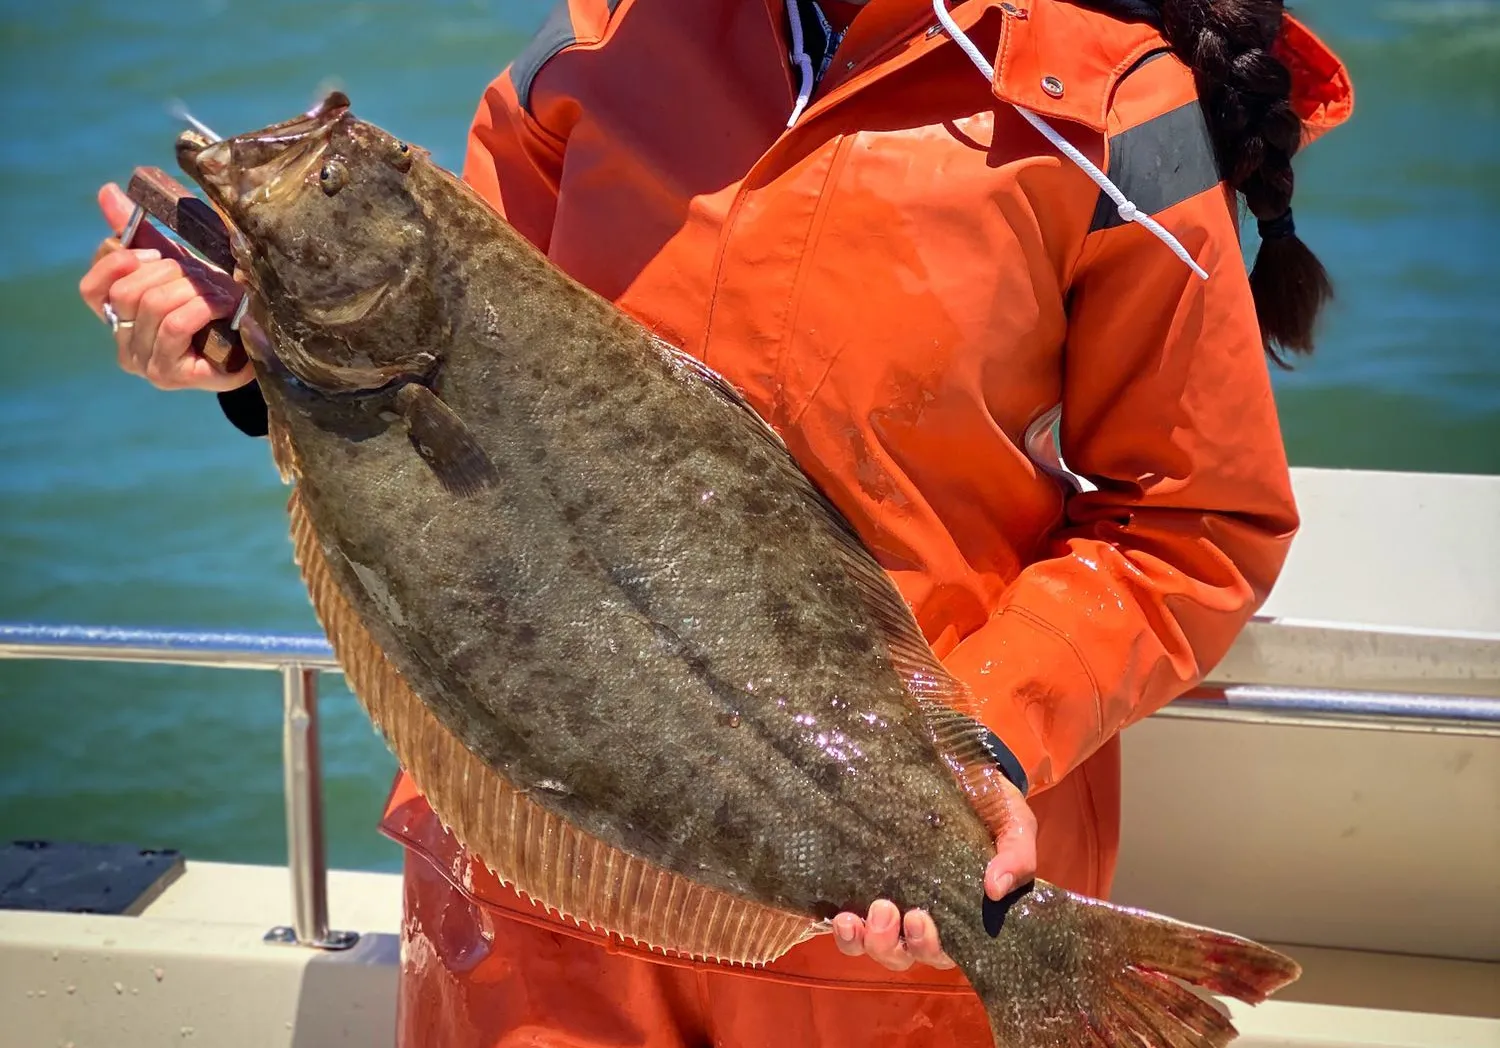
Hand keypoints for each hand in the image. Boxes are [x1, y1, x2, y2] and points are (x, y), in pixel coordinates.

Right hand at [78, 183, 253, 392]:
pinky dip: (201, 307)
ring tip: (218, 290)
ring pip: (152, 305)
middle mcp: (124, 345)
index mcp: (118, 319)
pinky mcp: (172, 375)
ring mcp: (145, 364)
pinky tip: (222, 306)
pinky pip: (175, 325)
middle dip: (166, 271)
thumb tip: (108, 191)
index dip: (116, 261)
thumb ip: (141, 233)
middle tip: (197, 272)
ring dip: (191, 288)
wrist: (256, 343)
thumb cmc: (213, 302)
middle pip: (126, 292)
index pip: (92, 288)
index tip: (153, 252)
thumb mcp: (176, 263)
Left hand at [832, 778, 1036, 971]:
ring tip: (857, 916)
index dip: (929, 947)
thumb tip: (996, 889)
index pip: (944, 951)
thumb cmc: (991, 805)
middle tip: (890, 909)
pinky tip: (841, 915)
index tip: (921, 920)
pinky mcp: (864, 882)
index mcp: (961, 914)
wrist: (961, 767)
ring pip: (873, 946)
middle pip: (902, 954)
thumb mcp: (1014, 823)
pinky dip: (844, 930)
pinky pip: (852, 925)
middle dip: (892, 944)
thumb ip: (1017, 855)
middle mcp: (924, 916)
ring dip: (864, 941)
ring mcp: (892, 901)